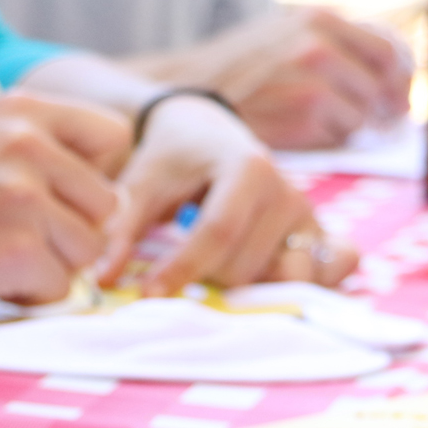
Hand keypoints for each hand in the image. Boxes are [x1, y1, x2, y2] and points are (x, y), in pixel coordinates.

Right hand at [0, 93, 127, 312]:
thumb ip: (43, 155)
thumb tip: (118, 197)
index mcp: (22, 109)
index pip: (114, 138)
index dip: (94, 178)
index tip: (54, 199)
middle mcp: (27, 143)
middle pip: (109, 205)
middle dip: (71, 233)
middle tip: (10, 237)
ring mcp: (23, 195)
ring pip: (88, 252)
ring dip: (49, 267)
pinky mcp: (17, 249)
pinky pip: (59, 289)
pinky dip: (25, 296)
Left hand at [99, 94, 356, 295]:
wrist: (207, 133)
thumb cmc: (172, 158)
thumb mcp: (142, 183)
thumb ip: (122, 230)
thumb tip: (102, 279)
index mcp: (248, 167)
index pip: (218, 232)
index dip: (182, 268)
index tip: (148, 294)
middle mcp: (287, 191)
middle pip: (244, 265)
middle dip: (205, 276)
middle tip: (177, 265)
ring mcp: (307, 216)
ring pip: (275, 281)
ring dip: (240, 287)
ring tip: (213, 270)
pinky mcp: (318, 236)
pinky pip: (325, 274)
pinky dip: (303, 286)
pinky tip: (272, 288)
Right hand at [176, 8, 412, 149]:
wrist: (188, 91)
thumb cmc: (240, 68)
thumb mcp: (285, 33)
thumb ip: (335, 42)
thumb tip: (396, 73)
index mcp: (320, 18)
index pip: (390, 46)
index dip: (403, 75)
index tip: (399, 94)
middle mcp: (321, 43)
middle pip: (384, 83)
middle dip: (385, 107)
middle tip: (380, 122)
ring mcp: (314, 79)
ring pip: (364, 113)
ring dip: (351, 125)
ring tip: (321, 123)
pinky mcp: (305, 114)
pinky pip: (340, 135)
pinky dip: (328, 139)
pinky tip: (301, 133)